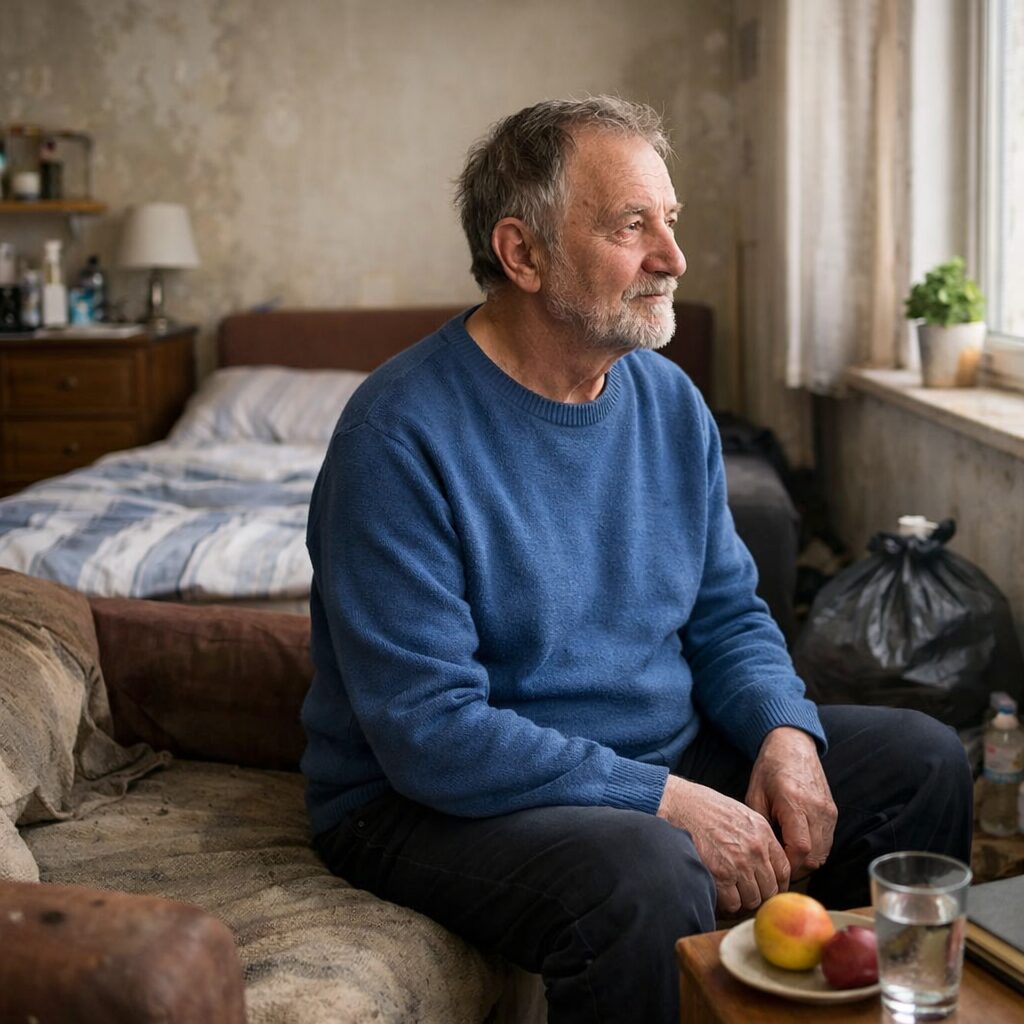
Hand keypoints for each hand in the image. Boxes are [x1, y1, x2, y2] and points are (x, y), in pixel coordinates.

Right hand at [657, 774, 790, 915]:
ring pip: (752, 901)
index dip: (775, 886)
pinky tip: (716, 897)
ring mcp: (739, 863)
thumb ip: (754, 837)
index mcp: (762, 831)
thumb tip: (761, 864)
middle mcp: (755, 849)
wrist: (676, 803)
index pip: (783, 871)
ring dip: (740, 903)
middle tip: (743, 897)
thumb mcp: (737, 814)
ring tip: (727, 897)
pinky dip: (724, 906)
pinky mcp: (720, 874)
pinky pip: (732, 904)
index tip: (765, 891)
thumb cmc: (701, 807)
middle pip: (770, 890)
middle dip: (757, 897)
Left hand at [745, 727, 836, 880]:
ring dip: (805, 862)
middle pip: (814, 857)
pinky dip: (813, 851)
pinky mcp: (833, 813)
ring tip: (785, 860)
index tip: (773, 871)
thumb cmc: (769, 770)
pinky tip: (796, 847)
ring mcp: (828, 812)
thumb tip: (763, 858)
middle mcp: (816, 809)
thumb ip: (761, 827)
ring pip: (823, 854)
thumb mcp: (755, 796)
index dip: (788, 867)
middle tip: (777, 871)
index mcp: (794, 803)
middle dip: (796, 870)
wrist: (792, 746)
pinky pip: (826, 843)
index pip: (799, 849)